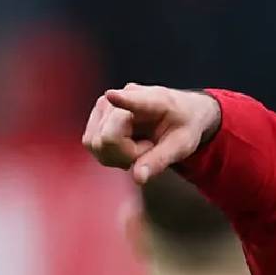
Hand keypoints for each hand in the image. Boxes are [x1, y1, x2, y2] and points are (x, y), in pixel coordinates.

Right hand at [82, 83, 220, 183]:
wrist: (181, 112)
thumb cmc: (184, 126)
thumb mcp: (182, 146)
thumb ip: (160, 160)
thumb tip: (138, 178)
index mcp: (154, 100)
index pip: (133, 100)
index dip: (121, 100)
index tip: (111, 96)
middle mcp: (123, 95)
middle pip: (108, 139)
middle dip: (128, 155)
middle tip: (150, 148)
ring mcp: (105, 104)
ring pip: (96, 143)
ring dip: (118, 155)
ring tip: (141, 146)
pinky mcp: (96, 115)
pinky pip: (92, 144)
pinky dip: (109, 153)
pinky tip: (128, 146)